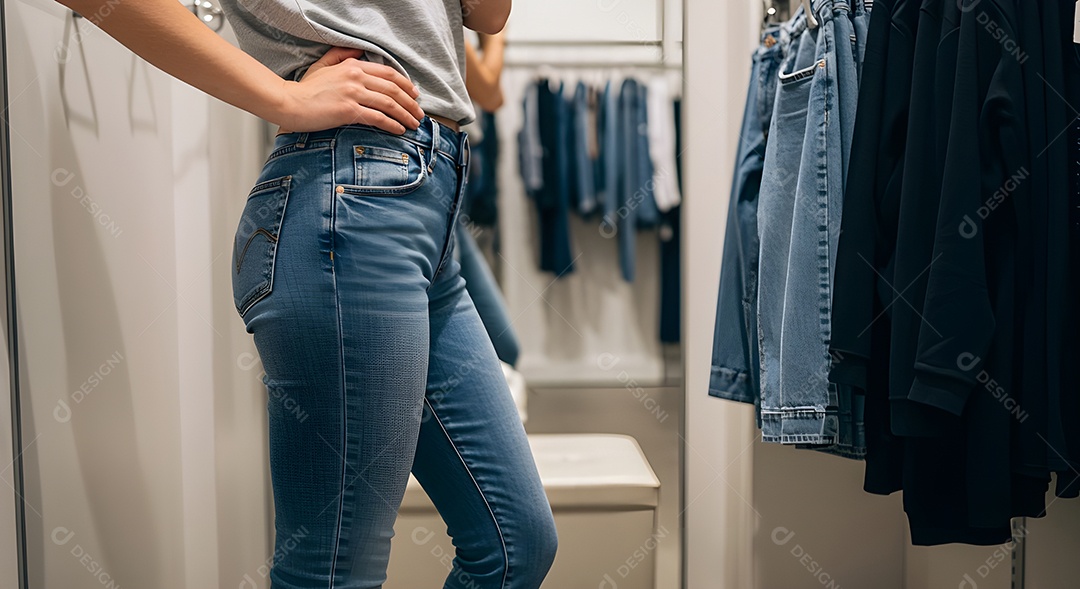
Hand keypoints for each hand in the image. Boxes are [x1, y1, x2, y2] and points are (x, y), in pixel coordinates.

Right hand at [275, 47, 424, 133]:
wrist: (289, 103)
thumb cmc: (305, 88)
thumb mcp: (323, 65)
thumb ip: (340, 55)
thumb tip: (358, 50)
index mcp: (352, 65)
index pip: (388, 73)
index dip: (405, 84)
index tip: (415, 94)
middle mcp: (355, 77)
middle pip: (393, 89)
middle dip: (410, 102)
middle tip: (419, 113)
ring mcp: (353, 94)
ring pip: (389, 103)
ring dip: (405, 115)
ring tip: (413, 124)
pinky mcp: (348, 111)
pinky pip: (378, 118)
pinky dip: (392, 124)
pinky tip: (400, 130)